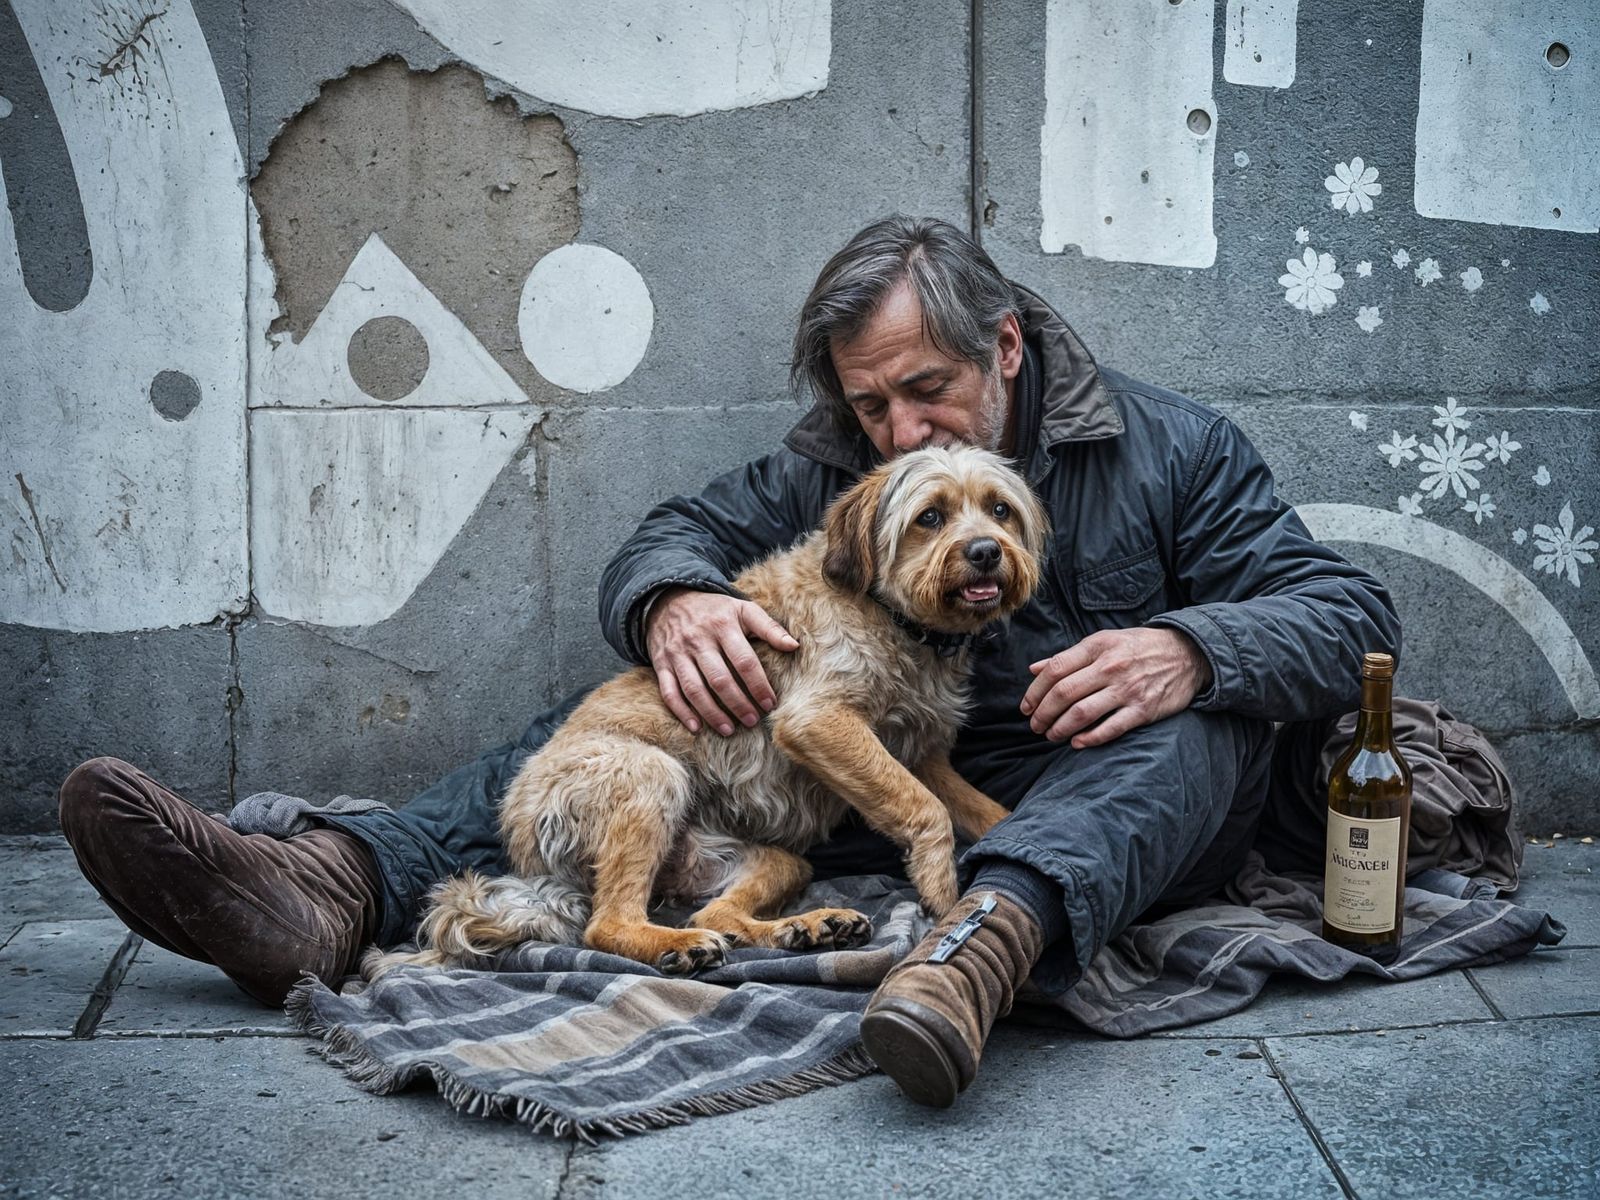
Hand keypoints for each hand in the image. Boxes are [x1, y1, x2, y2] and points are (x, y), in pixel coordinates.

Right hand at [645, 587, 798, 735]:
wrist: (668, 599)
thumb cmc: (714, 610)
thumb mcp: (742, 609)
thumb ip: (769, 627)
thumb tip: (794, 646)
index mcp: (723, 625)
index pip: (744, 661)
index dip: (758, 685)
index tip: (770, 703)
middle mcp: (699, 640)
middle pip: (719, 679)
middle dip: (738, 704)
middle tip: (752, 721)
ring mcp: (678, 653)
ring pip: (694, 689)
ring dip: (712, 713)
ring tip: (729, 730)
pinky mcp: (662, 664)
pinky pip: (669, 691)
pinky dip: (681, 712)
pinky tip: (696, 727)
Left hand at [1019, 627, 1212, 748]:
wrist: (1188, 654)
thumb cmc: (1139, 647)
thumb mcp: (1104, 641)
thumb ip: (1070, 657)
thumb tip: (1035, 669)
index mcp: (1097, 646)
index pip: (1055, 669)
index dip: (1034, 691)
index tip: (1026, 707)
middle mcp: (1111, 666)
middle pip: (1064, 693)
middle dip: (1043, 713)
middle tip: (1035, 726)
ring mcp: (1128, 689)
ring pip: (1082, 712)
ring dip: (1061, 728)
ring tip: (1051, 735)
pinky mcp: (1144, 709)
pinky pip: (1110, 728)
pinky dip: (1090, 738)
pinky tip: (1077, 743)